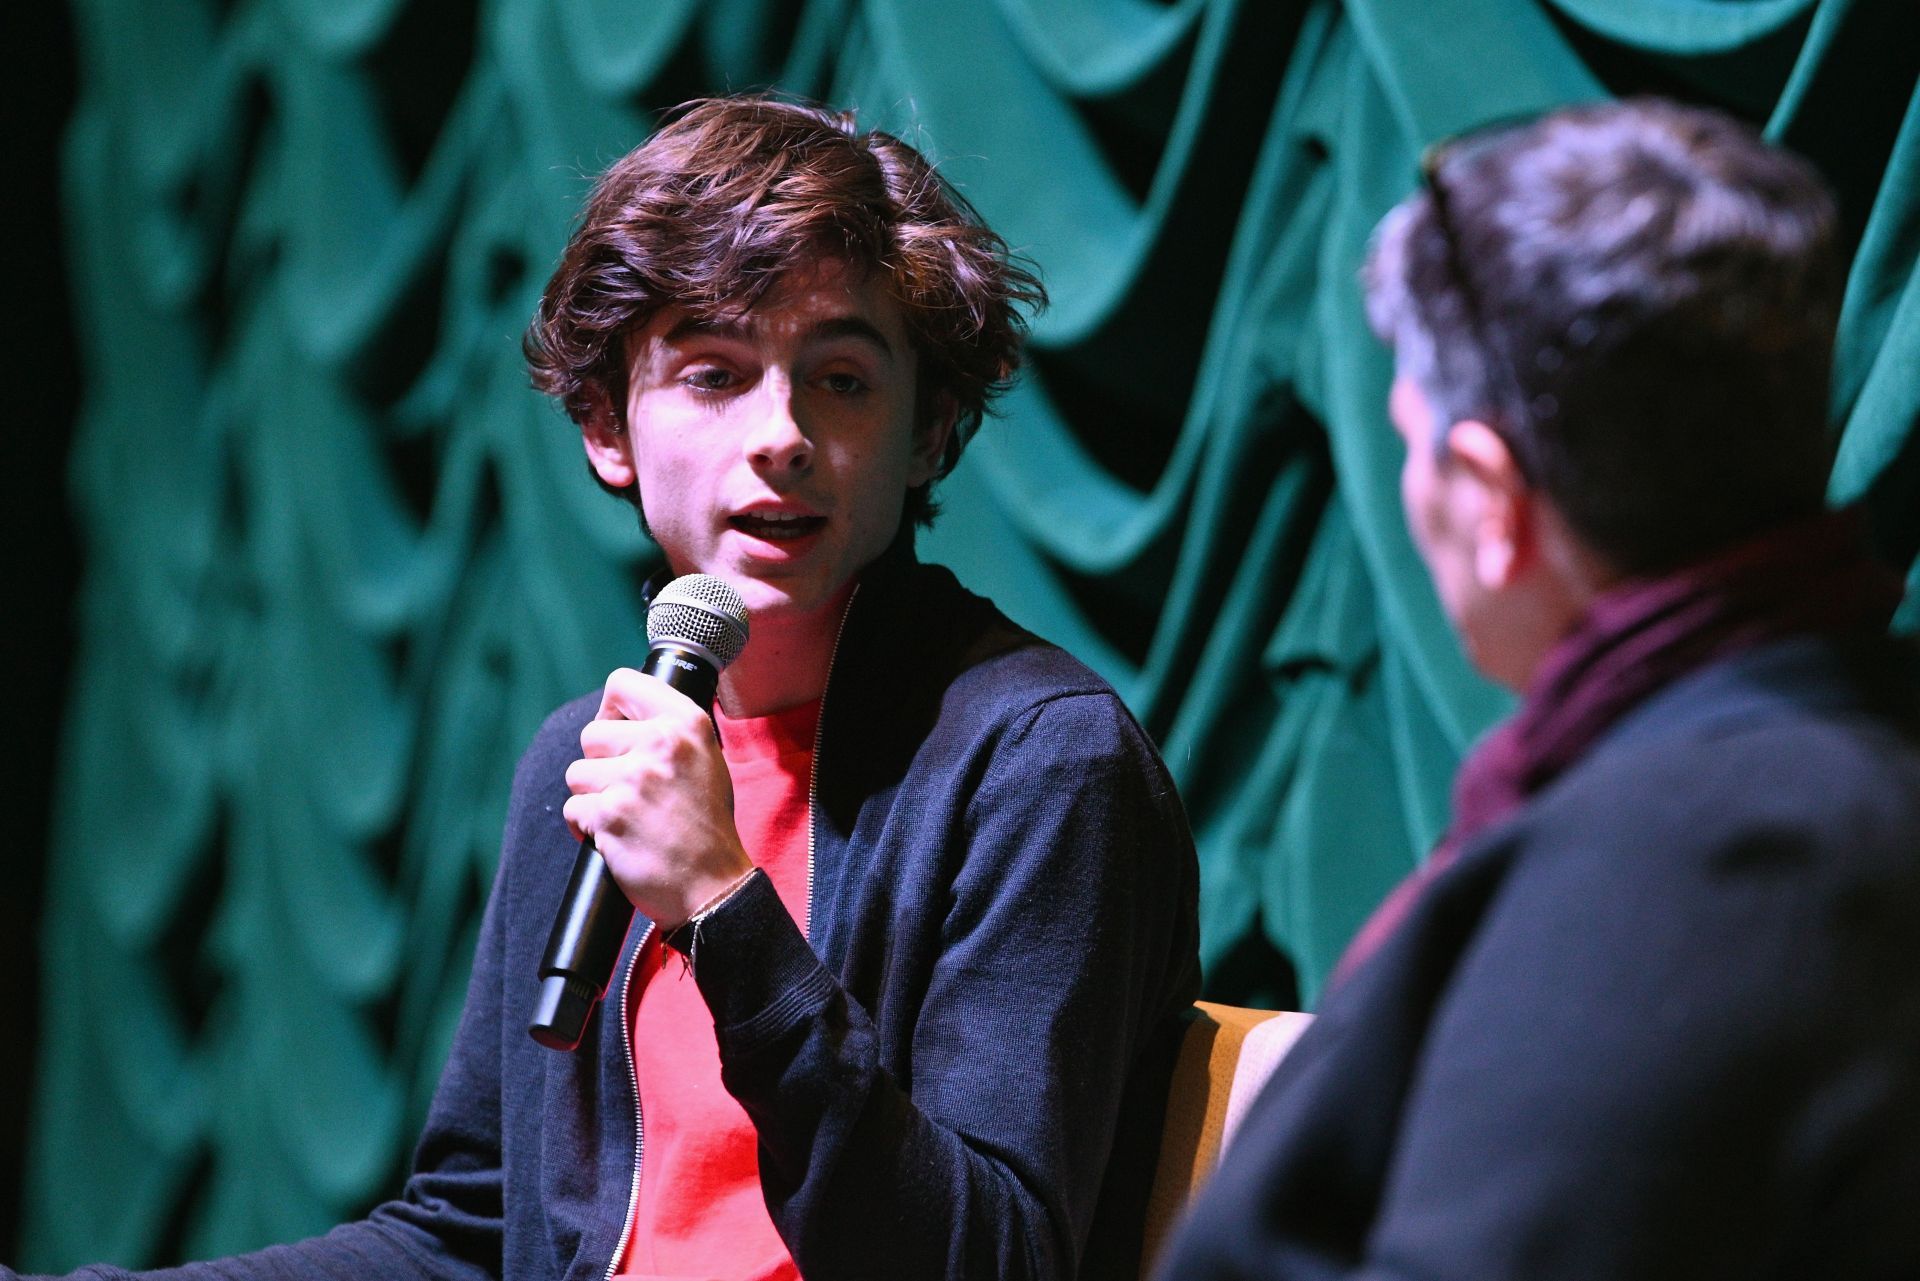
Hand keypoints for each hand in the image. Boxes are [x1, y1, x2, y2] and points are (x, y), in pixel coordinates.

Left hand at [562, 667, 755, 928]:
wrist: (712, 887)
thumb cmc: (705, 825)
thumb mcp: (704, 760)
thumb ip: (668, 731)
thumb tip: (617, 713)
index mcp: (687, 723)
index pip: (622, 683)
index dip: (612, 710)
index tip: (619, 732)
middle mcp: (661, 743)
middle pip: (591, 734)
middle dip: (601, 764)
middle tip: (630, 790)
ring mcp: (634, 779)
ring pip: (577, 774)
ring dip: (593, 797)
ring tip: (627, 816)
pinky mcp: (610, 815)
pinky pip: (573, 809)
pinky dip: (587, 827)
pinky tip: (616, 837)